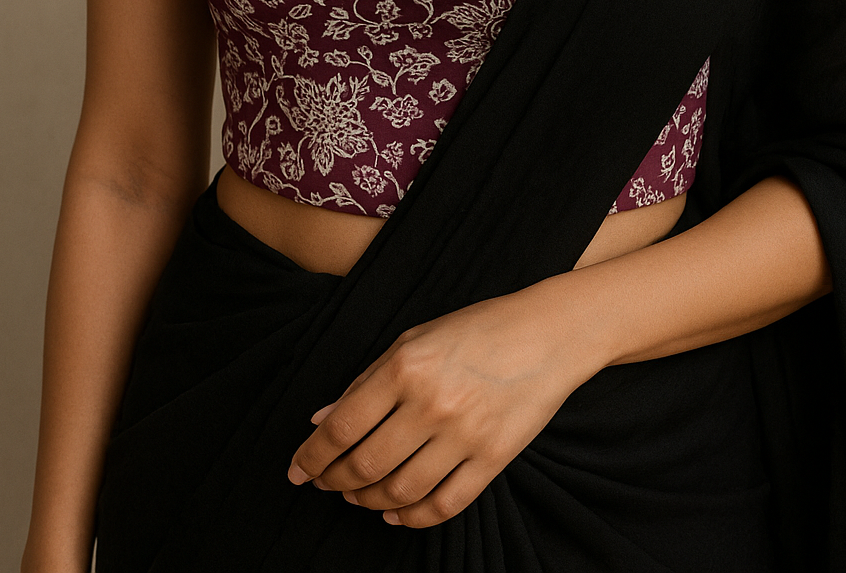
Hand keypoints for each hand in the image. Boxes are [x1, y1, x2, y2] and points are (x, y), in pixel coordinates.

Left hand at [286, 283, 597, 527]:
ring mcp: (465, 435)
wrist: (548, 333)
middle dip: (334, 482)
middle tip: (324, 483)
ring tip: (357, 495)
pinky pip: (443, 505)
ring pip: (400, 491)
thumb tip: (321, 422)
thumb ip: (366, 381)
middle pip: (365, 465)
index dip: (311, 457)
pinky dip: (412, 517)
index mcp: (406, 366)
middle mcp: (432, 403)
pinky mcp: (493, 459)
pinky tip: (396, 513)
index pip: (342, 427)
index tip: (297, 472)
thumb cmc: (477, 329)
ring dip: (368, 501)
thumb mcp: (414, 339)